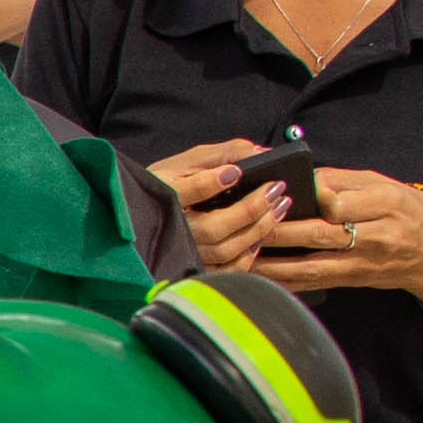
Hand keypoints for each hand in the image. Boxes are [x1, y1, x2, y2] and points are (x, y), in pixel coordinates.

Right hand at [149, 139, 290, 272]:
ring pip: (224, 251)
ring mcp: (184, 252)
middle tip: (276, 189)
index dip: (213, 183)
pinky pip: (225, 270)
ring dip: (257, 230)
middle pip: (215, 228)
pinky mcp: (194, 266)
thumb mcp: (189, 160)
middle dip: (251, 209)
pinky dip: (247, 256)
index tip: (236, 173)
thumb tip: (261, 152)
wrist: (144, 211)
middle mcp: (172, 229)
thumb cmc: (170, 181)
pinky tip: (260, 237)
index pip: (190, 192)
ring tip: (278, 209)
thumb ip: (224, 153)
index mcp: (164, 195)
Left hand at [254, 166, 422, 305]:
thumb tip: (307, 177)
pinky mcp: (352, 282)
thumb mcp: (390, 186)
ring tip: (241, 253)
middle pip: (318, 235)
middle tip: (244, 222)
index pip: (341, 202)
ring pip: (310, 266)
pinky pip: (313, 284)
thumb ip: (348, 181)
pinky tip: (258, 277)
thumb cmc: (414, 213)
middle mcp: (373, 237)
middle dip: (277, 231)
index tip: (279, 189)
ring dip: (272, 262)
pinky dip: (284, 282)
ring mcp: (361, 264)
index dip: (310, 198)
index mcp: (385, 205)